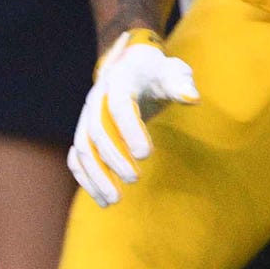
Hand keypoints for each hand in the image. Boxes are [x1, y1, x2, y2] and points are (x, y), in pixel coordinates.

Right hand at [68, 28, 199, 206]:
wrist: (131, 68)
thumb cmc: (157, 73)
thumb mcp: (172, 71)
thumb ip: (181, 84)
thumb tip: (192, 99)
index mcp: (117, 81)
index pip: (117, 106)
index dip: (129, 130)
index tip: (145, 155)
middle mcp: (96, 99)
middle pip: (96, 131)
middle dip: (113, 158)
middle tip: (134, 179)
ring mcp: (86, 117)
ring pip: (82, 148)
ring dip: (95, 175)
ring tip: (113, 200)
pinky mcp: (85, 132)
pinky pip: (77, 157)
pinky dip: (86, 178)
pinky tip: (102, 199)